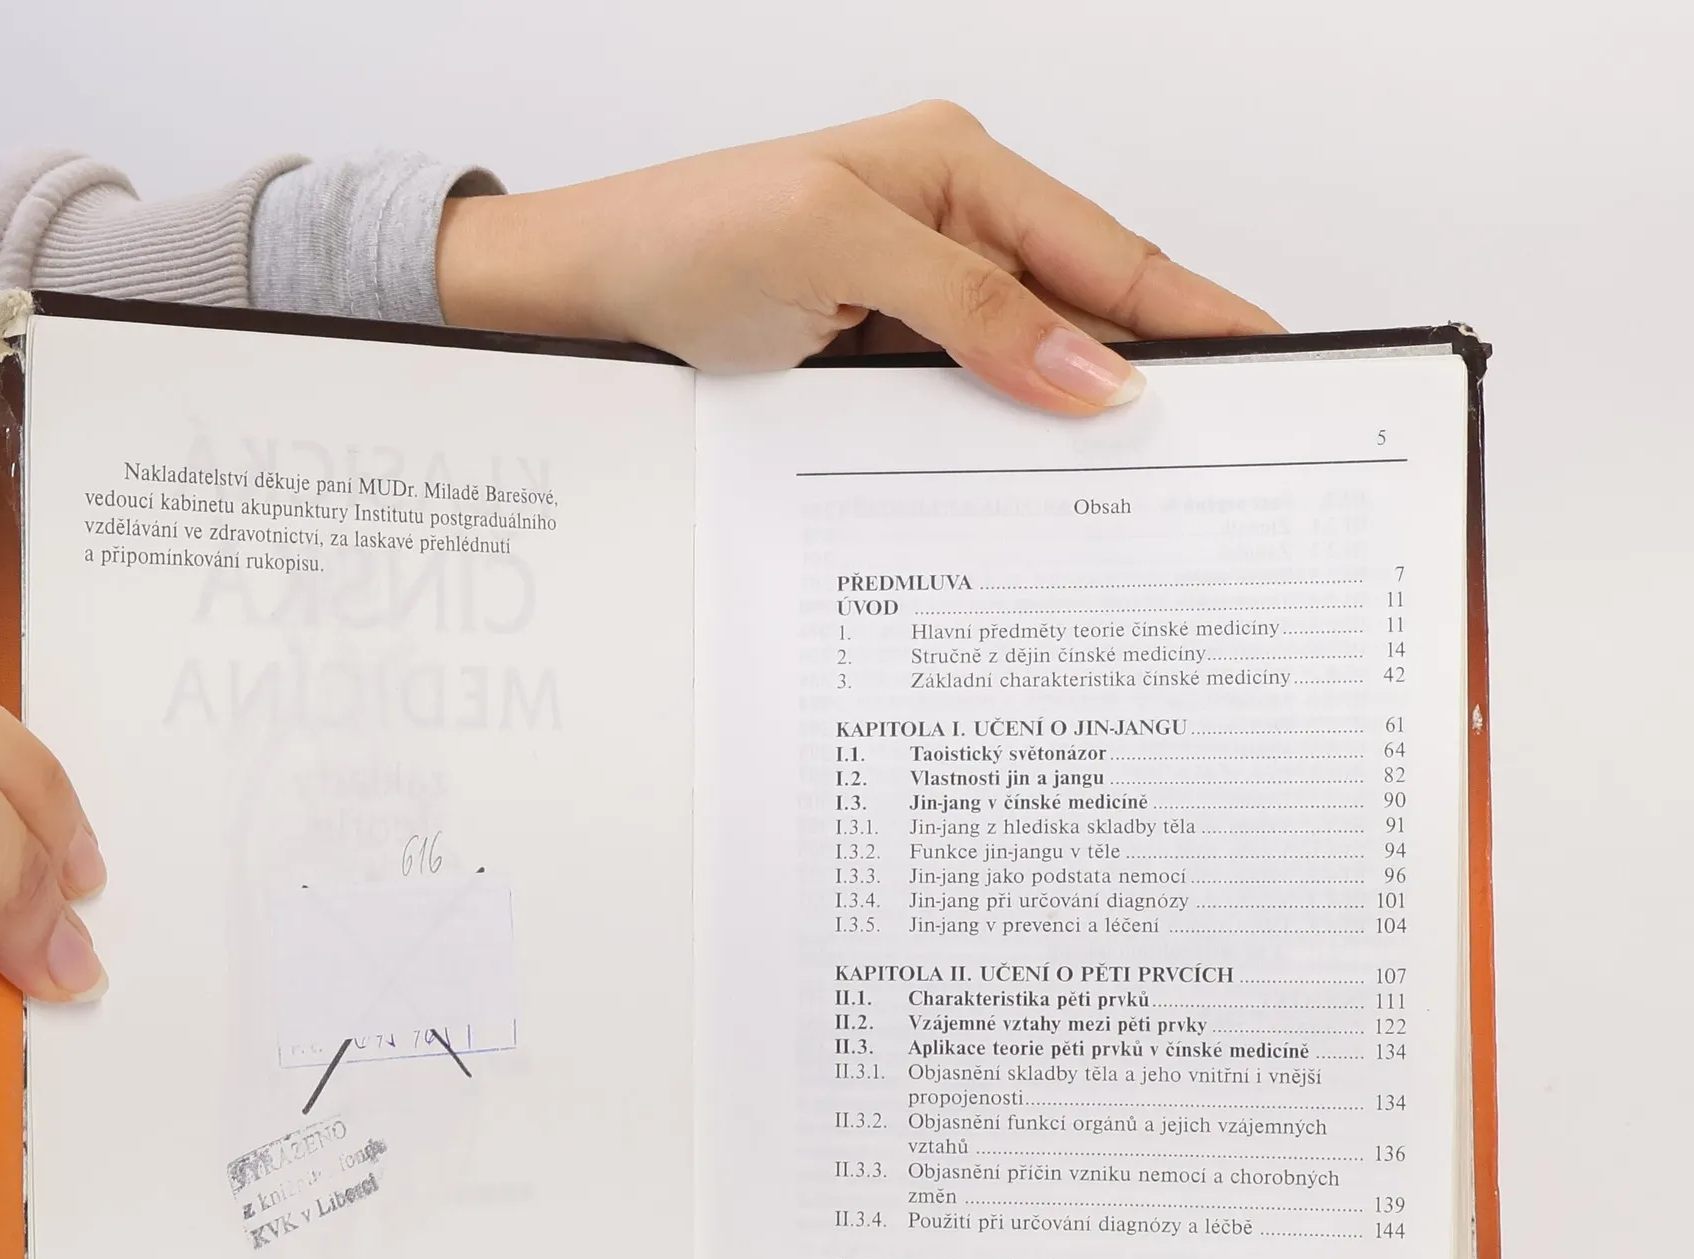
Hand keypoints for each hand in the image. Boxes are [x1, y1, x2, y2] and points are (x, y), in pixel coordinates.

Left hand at [437, 100, 1279, 412]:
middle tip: (1223, 455)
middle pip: (1083, 315)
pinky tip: (1035, 490)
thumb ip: (971, 309)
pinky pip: (968, 409)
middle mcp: (950, 231)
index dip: (1196, 313)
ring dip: (1073, 427)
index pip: (1109, 252)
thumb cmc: (684, 245)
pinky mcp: (881, 364)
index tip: (1275, 360)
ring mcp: (917, 303)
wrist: (578, 301)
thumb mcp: (834, 251)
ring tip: (1144, 491)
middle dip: (1150, 381)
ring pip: (1029, 373)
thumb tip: (1092, 373)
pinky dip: (1003, 448)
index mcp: (958, 170)